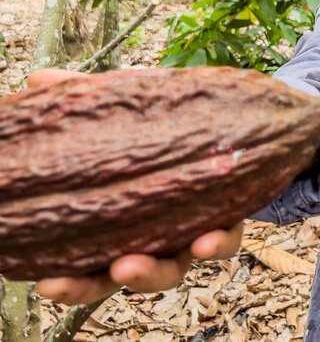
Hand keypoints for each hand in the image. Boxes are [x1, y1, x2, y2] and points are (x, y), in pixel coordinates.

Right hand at [25, 69, 243, 304]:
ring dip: (153, 273)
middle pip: (122, 276)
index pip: (86, 262)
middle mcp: (152, 239)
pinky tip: (206, 240)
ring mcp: (189, 235)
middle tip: (78, 280)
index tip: (47, 282)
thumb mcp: (127, 111)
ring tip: (135, 265)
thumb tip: (40, 80)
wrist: (235, 124)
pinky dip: (215, 244)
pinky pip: (224, 242)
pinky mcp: (229, 222)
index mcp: (120, 222)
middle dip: (99, 283)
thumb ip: (89, 100)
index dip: (67, 279)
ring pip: (170, 269)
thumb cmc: (165, 125)